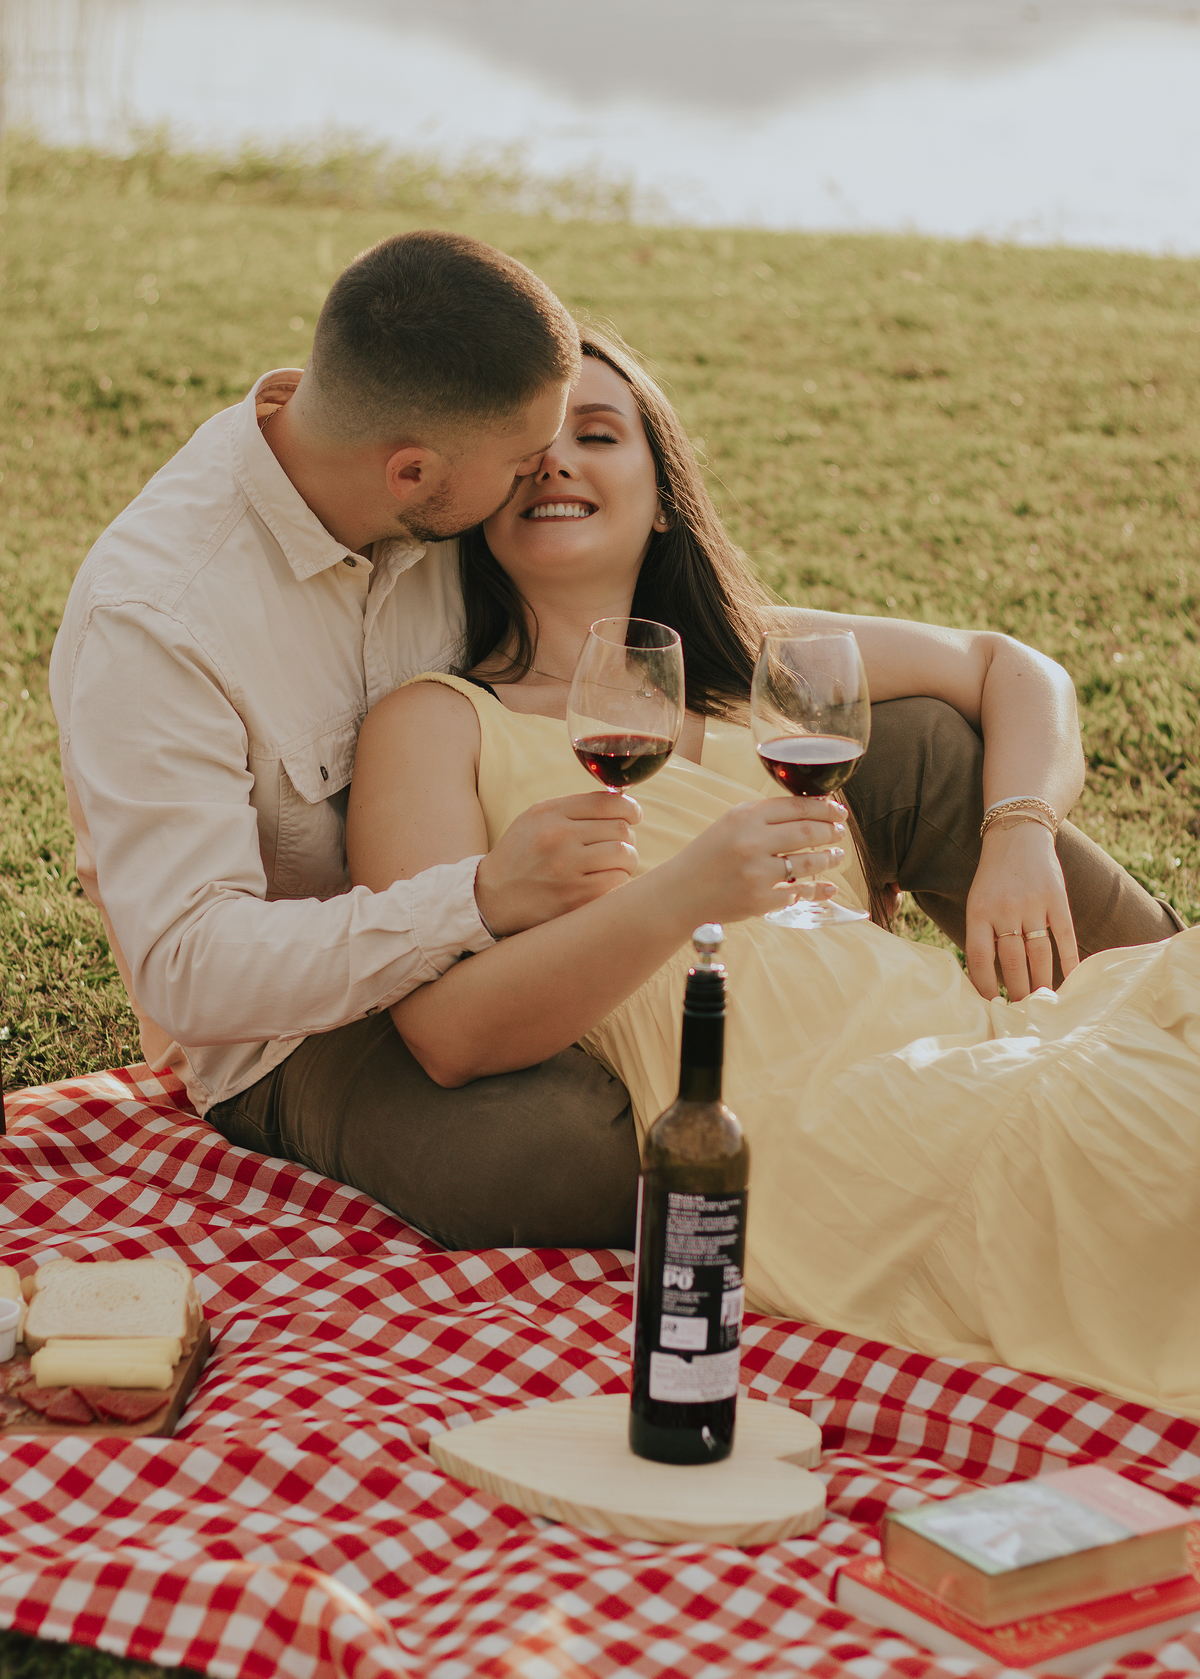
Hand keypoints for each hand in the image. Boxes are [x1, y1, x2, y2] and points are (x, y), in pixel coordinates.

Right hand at [475, 791, 640, 935]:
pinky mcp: (575, 898)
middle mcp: (559, 837)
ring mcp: (568, 869)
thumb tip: (622, 803)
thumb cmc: (521, 855)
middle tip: (619, 845)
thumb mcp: (535, 819)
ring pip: (625, 856)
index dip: (630, 808)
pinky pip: (618, 883)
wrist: (492, 897)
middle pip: (621, 829)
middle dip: (627, 837)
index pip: (608, 802)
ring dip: (626, 861)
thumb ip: (573, 809)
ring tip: (612, 865)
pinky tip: (603, 882)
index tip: (634, 816)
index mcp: (550, 813)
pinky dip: (617, 882)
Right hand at [664, 795, 846, 925]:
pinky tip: (827, 887)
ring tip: (836, 856)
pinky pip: (797, 893)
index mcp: (745, 817)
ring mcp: (756, 874)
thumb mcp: (730, 823)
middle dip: (831, 831)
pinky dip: (816, 890)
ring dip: (828, 859)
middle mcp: (752, 843)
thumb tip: (810, 809)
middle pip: (807, 832)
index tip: (839, 811)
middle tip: (840, 832)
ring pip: (807, 863)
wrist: (681, 893)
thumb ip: (765, 815)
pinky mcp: (759, 901)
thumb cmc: (709, 855)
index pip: (796, 806)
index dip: (824, 808)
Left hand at [964, 821, 1079, 1000]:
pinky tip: (1070, 980)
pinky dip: (1068, 961)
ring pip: (1039, 955)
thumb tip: (990, 980)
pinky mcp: (1057, 900)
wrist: (1018, 836)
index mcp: (979, 912)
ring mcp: (1033, 904)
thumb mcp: (978, 902)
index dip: (985, 986)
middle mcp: (1005, 909)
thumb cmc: (994, 878)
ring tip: (1042, 1003)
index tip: (992, 1006)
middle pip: (1013, 962)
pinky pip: (1064, 937)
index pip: (980, 959)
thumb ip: (984, 935)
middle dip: (1017, 992)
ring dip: (1041, 982)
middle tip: (1022, 1013)